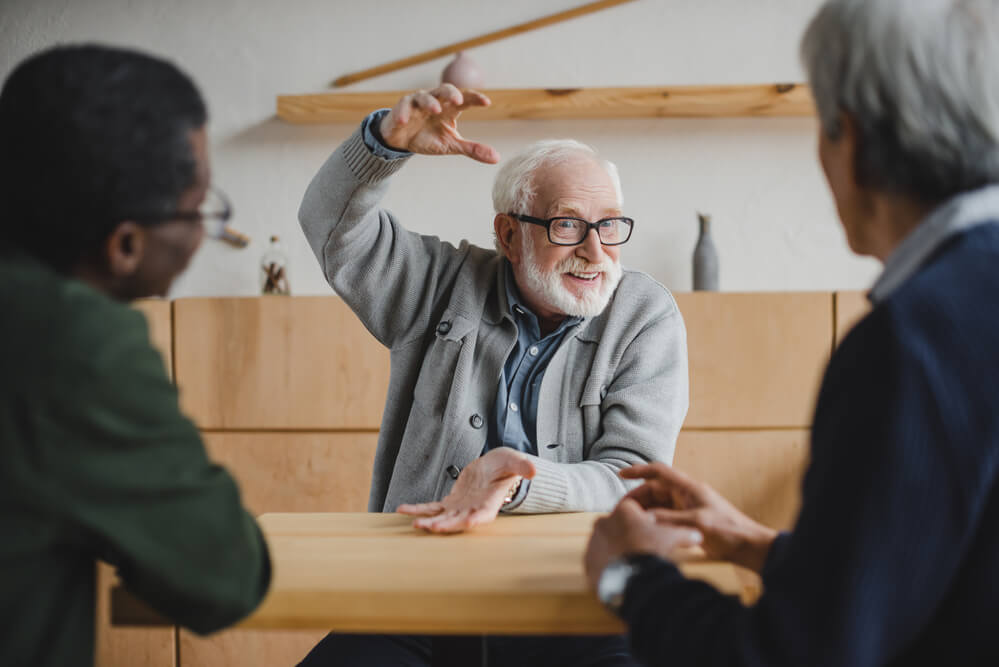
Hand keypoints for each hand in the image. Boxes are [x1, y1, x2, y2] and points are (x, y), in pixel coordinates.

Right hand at [379, 84, 499, 162]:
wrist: (402, 141)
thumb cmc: (428, 138)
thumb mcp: (451, 145)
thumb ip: (473, 149)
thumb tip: (496, 158)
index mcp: (449, 109)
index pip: (464, 99)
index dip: (475, 98)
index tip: (486, 102)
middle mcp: (435, 101)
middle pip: (445, 90)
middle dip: (451, 93)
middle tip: (458, 101)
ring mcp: (418, 103)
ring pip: (424, 96)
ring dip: (430, 102)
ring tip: (435, 109)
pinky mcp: (402, 108)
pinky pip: (403, 107)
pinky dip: (404, 113)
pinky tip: (404, 120)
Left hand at [397, 447, 534, 533]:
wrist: (494, 466)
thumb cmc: (507, 465)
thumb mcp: (514, 461)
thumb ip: (522, 466)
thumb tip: (533, 470)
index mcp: (490, 502)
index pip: (483, 514)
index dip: (475, 519)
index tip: (468, 522)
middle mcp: (474, 509)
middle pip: (458, 520)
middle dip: (445, 524)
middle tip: (431, 527)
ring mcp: (460, 507)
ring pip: (442, 517)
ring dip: (428, 521)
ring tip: (414, 523)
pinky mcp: (450, 502)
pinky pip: (432, 507)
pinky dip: (419, 509)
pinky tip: (403, 509)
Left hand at [584, 498, 703, 590]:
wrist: (631, 579)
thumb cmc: (652, 552)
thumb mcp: (673, 539)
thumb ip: (685, 533)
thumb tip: (698, 536)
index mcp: (623, 511)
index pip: (633, 506)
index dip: (645, 515)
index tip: (652, 525)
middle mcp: (603, 522)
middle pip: (619, 524)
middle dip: (630, 532)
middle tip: (644, 545)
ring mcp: (593, 542)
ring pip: (608, 542)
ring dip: (618, 548)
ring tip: (634, 561)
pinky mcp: (588, 561)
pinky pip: (599, 559)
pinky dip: (609, 564)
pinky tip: (622, 572)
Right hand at [622, 463, 777, 572]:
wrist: (749, 546)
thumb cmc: (728, 531)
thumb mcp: (696, 524)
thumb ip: (669, 519)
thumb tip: (645, 518)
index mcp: (688, 488)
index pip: (659, 472)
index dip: (639, 471)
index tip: (621, 474)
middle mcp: (686, 495)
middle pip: (655, 490)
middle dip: (638, 498)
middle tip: (623, 513)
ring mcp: (687, 508)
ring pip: (658, 505)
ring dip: (645, 512)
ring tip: (632, 524)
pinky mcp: (689, 521)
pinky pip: (665, 517)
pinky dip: (654, 522)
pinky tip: (647, 532)